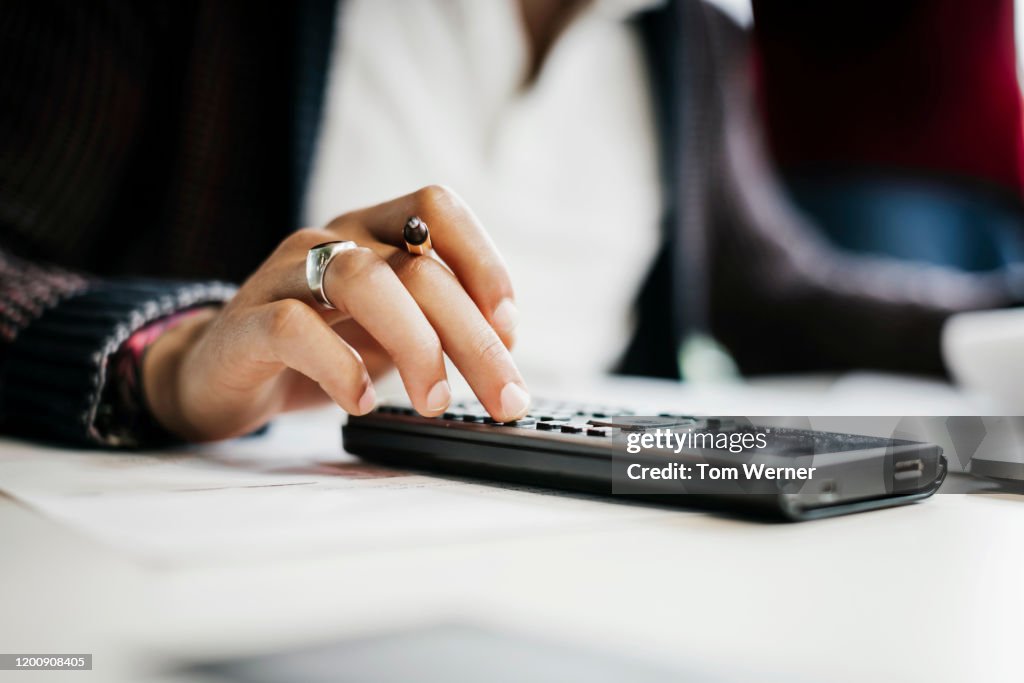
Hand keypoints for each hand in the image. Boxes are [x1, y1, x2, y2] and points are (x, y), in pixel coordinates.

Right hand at [143, 186, 527, 441]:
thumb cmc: (319, 350)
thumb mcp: (389, 330)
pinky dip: (340, 367)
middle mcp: (331, 240)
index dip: (483, 262)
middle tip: (503, 399)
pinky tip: (359, 401)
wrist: (220, 376)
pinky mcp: (247, 322)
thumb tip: (504, 345)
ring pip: (361, 279)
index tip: (510, 328)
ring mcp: (284, 276)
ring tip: (434, 401)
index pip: (436, 209)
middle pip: (416, 267)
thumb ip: (438, 324)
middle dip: (473, 338)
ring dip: (416, 345)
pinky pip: (294, 327)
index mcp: (371, 232)